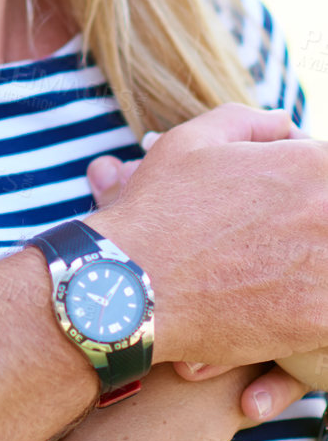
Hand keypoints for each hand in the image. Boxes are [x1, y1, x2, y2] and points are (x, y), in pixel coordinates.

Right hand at [86, 115, 317, 420]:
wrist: (130, 286)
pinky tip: (271, 303)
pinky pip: (323, 309)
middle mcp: (327, 212)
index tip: (275, 201)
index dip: (301, 182)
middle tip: (264, 240)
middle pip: (327, 218)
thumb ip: (247, 122)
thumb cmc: (157, 211)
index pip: (326, 169)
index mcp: (310, 165)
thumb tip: (285, 121)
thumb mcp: (190, 142)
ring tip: (266, 271)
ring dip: (306, 266)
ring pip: (326, 262)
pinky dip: (305, 306)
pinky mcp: (319, 319)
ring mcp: (327, 268)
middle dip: (305, 225)